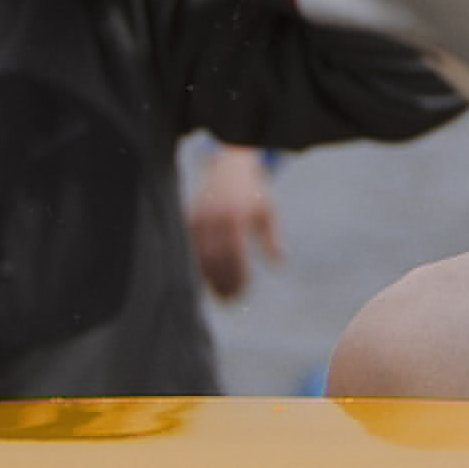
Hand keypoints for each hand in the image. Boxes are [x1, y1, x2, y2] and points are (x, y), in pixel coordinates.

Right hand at [189, 148, 284, 300]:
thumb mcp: (268, 211)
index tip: (242, 294)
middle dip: (222, 283)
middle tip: (230, 302)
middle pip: (215, 260)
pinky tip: (203, 280)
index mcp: (236, 218)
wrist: (229, 165)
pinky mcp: (188, 219)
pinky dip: (195, 265)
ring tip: (218, 296)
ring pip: (199, 257)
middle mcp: (214, 220)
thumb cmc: (253, 192)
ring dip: (208, 279)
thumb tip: (279, 264)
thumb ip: (272, 238)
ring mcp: (198, 219)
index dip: (237, 277)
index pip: (234, 256)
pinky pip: (189, 248)